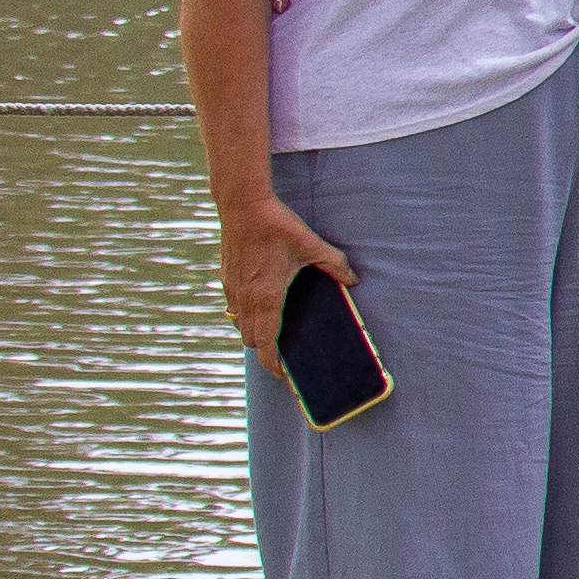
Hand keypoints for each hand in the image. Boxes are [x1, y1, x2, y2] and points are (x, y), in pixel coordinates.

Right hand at [215, 194, 356, 352]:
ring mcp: (232, 287)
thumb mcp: (312, 245)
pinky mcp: (226, 277)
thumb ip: (335, 264)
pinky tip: (258, 305)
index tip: (281, 373)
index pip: (265, 341)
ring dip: (252, 332)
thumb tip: (352, 280)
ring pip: (238, 323)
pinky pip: (233, 306)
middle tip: (280, 354)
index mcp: (266, 295)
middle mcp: (245, 297)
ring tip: (270, 333)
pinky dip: (243, 314)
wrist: (242, 205)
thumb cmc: (277, 226)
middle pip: (250, 338)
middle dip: (264, 349)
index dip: (271, 362)